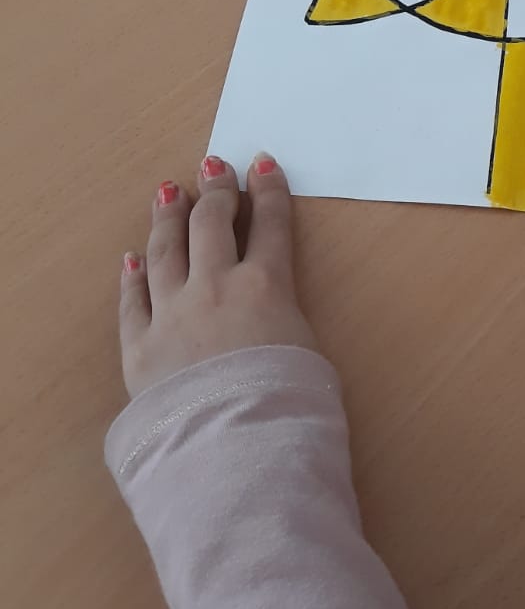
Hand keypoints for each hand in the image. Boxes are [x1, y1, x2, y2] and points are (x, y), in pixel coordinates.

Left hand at [119, 154, 316, 400]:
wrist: (236, 446)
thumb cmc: (291, 404)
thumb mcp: (310, 353)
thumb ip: (286, 321)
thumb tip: (267, 319)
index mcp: (266, 286)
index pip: (271, 226)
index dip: (268, 190)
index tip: (262, 163)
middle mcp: (215, 288)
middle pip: (212, 226)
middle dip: (216, 192)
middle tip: (214, 168)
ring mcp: (171, 314)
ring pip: (165, 253)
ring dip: (168, 219)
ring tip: (168, 193)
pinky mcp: (139, 347)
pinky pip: (133, 303)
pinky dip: (132, 278)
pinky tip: (131, 259)